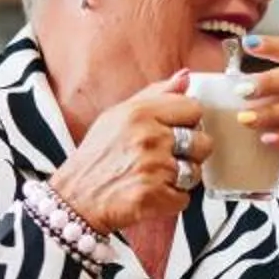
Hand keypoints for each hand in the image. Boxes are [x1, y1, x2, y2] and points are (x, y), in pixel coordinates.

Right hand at [45, 71, 202, 233]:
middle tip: (164, 157)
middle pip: (202, 142)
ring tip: (154, 176)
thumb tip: (184, 78)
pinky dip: (171, 200)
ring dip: (180, 178)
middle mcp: (150, 138)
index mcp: (140, 113)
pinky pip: (184, 198)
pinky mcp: (157, 196)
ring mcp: (155, 168)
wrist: (75, 199)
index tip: (175, 130)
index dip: (187, 122)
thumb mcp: (117, 115)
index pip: (194, 108)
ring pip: (196, 171)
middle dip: (189, 152)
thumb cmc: (95, 158)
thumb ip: (155, 94)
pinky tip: (151, 193)